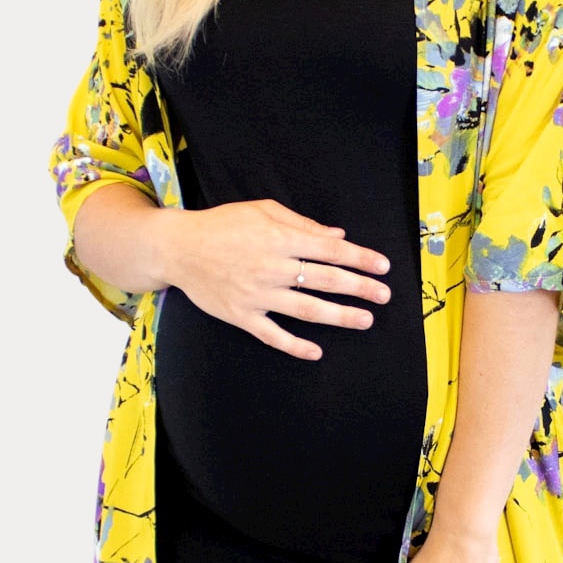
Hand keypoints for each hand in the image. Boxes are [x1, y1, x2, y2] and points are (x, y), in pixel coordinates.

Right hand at [165, 198, 391, 359]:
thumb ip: (302, 224)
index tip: (382, 266)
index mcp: (280, 238)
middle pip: (326, 280)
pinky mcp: (242, 315)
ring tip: (365, 320)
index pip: (330, 250)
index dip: (360, 258)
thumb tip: (338, 237)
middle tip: (384, 295)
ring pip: (307, 309)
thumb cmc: (223, 225)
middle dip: (360, 288)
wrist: (178, 248)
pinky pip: (273, 335)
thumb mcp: (263, 210)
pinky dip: (295, 346)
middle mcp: (272, 268)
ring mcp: (257, 295)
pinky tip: (316, 352)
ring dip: (339, 316)